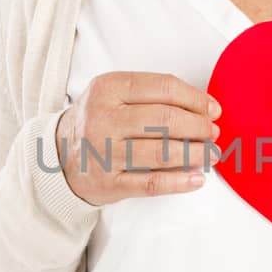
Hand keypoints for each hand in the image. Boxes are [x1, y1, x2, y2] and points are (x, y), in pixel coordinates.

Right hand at [55, 72, 221, 207]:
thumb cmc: (99, 121)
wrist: (59, 157)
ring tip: (212, 154)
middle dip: (198, 126)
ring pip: (162, 151)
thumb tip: (204, 108)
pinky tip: (197, 178)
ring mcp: (104, 152)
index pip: (163, 88)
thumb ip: (153, 95)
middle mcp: (103, 118)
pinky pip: (151, 184)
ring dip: (196, 153)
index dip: (195, 98)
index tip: (213, 109)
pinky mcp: (108, 183)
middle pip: (165, 119)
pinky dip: (180, 182)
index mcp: (108, 88)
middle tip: (212, 132)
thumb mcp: (115, 95)